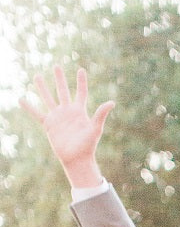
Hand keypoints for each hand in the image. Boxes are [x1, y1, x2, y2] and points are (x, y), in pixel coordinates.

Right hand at [20, 66, 113, 187]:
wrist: (77, 160)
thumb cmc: (88, 146)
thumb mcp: (95, 129)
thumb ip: (100, 114)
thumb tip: (112, 102)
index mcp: (79, 111)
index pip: (81, 92)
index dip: (81, 82)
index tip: (81, 70)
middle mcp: (67, 111)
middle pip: (63, 91)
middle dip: (59, 79)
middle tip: (56, 66)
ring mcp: (57, 117)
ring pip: (48, 98)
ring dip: (42, 88)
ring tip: (37, 76)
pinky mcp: (49, 125)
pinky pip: (36, 113)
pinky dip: (29, 107)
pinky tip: (21, 99)